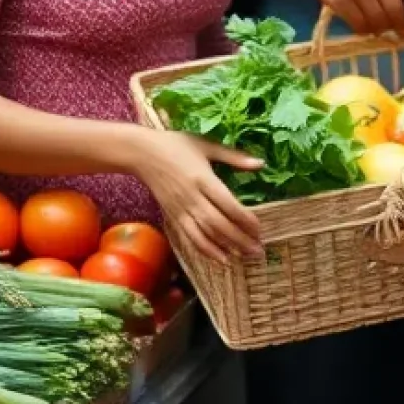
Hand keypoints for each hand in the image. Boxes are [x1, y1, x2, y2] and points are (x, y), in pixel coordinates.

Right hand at [135, 131, 263, 263]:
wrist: (141, 153)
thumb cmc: (177, 145)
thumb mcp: (208, 145)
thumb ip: (234, 156)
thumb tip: (261, 163)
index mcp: (203, 179)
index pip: (227, 204)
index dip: (244, 219)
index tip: (259, 229)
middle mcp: (191, 198)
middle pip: (218, 224)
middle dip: (239, 239)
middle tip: (258, 250)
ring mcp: (180, 209)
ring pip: (203, 235)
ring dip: (224, 248)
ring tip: (243, 257)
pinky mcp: (171, 216)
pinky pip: (189, 237)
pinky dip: (204, 250)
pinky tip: (219, 258)